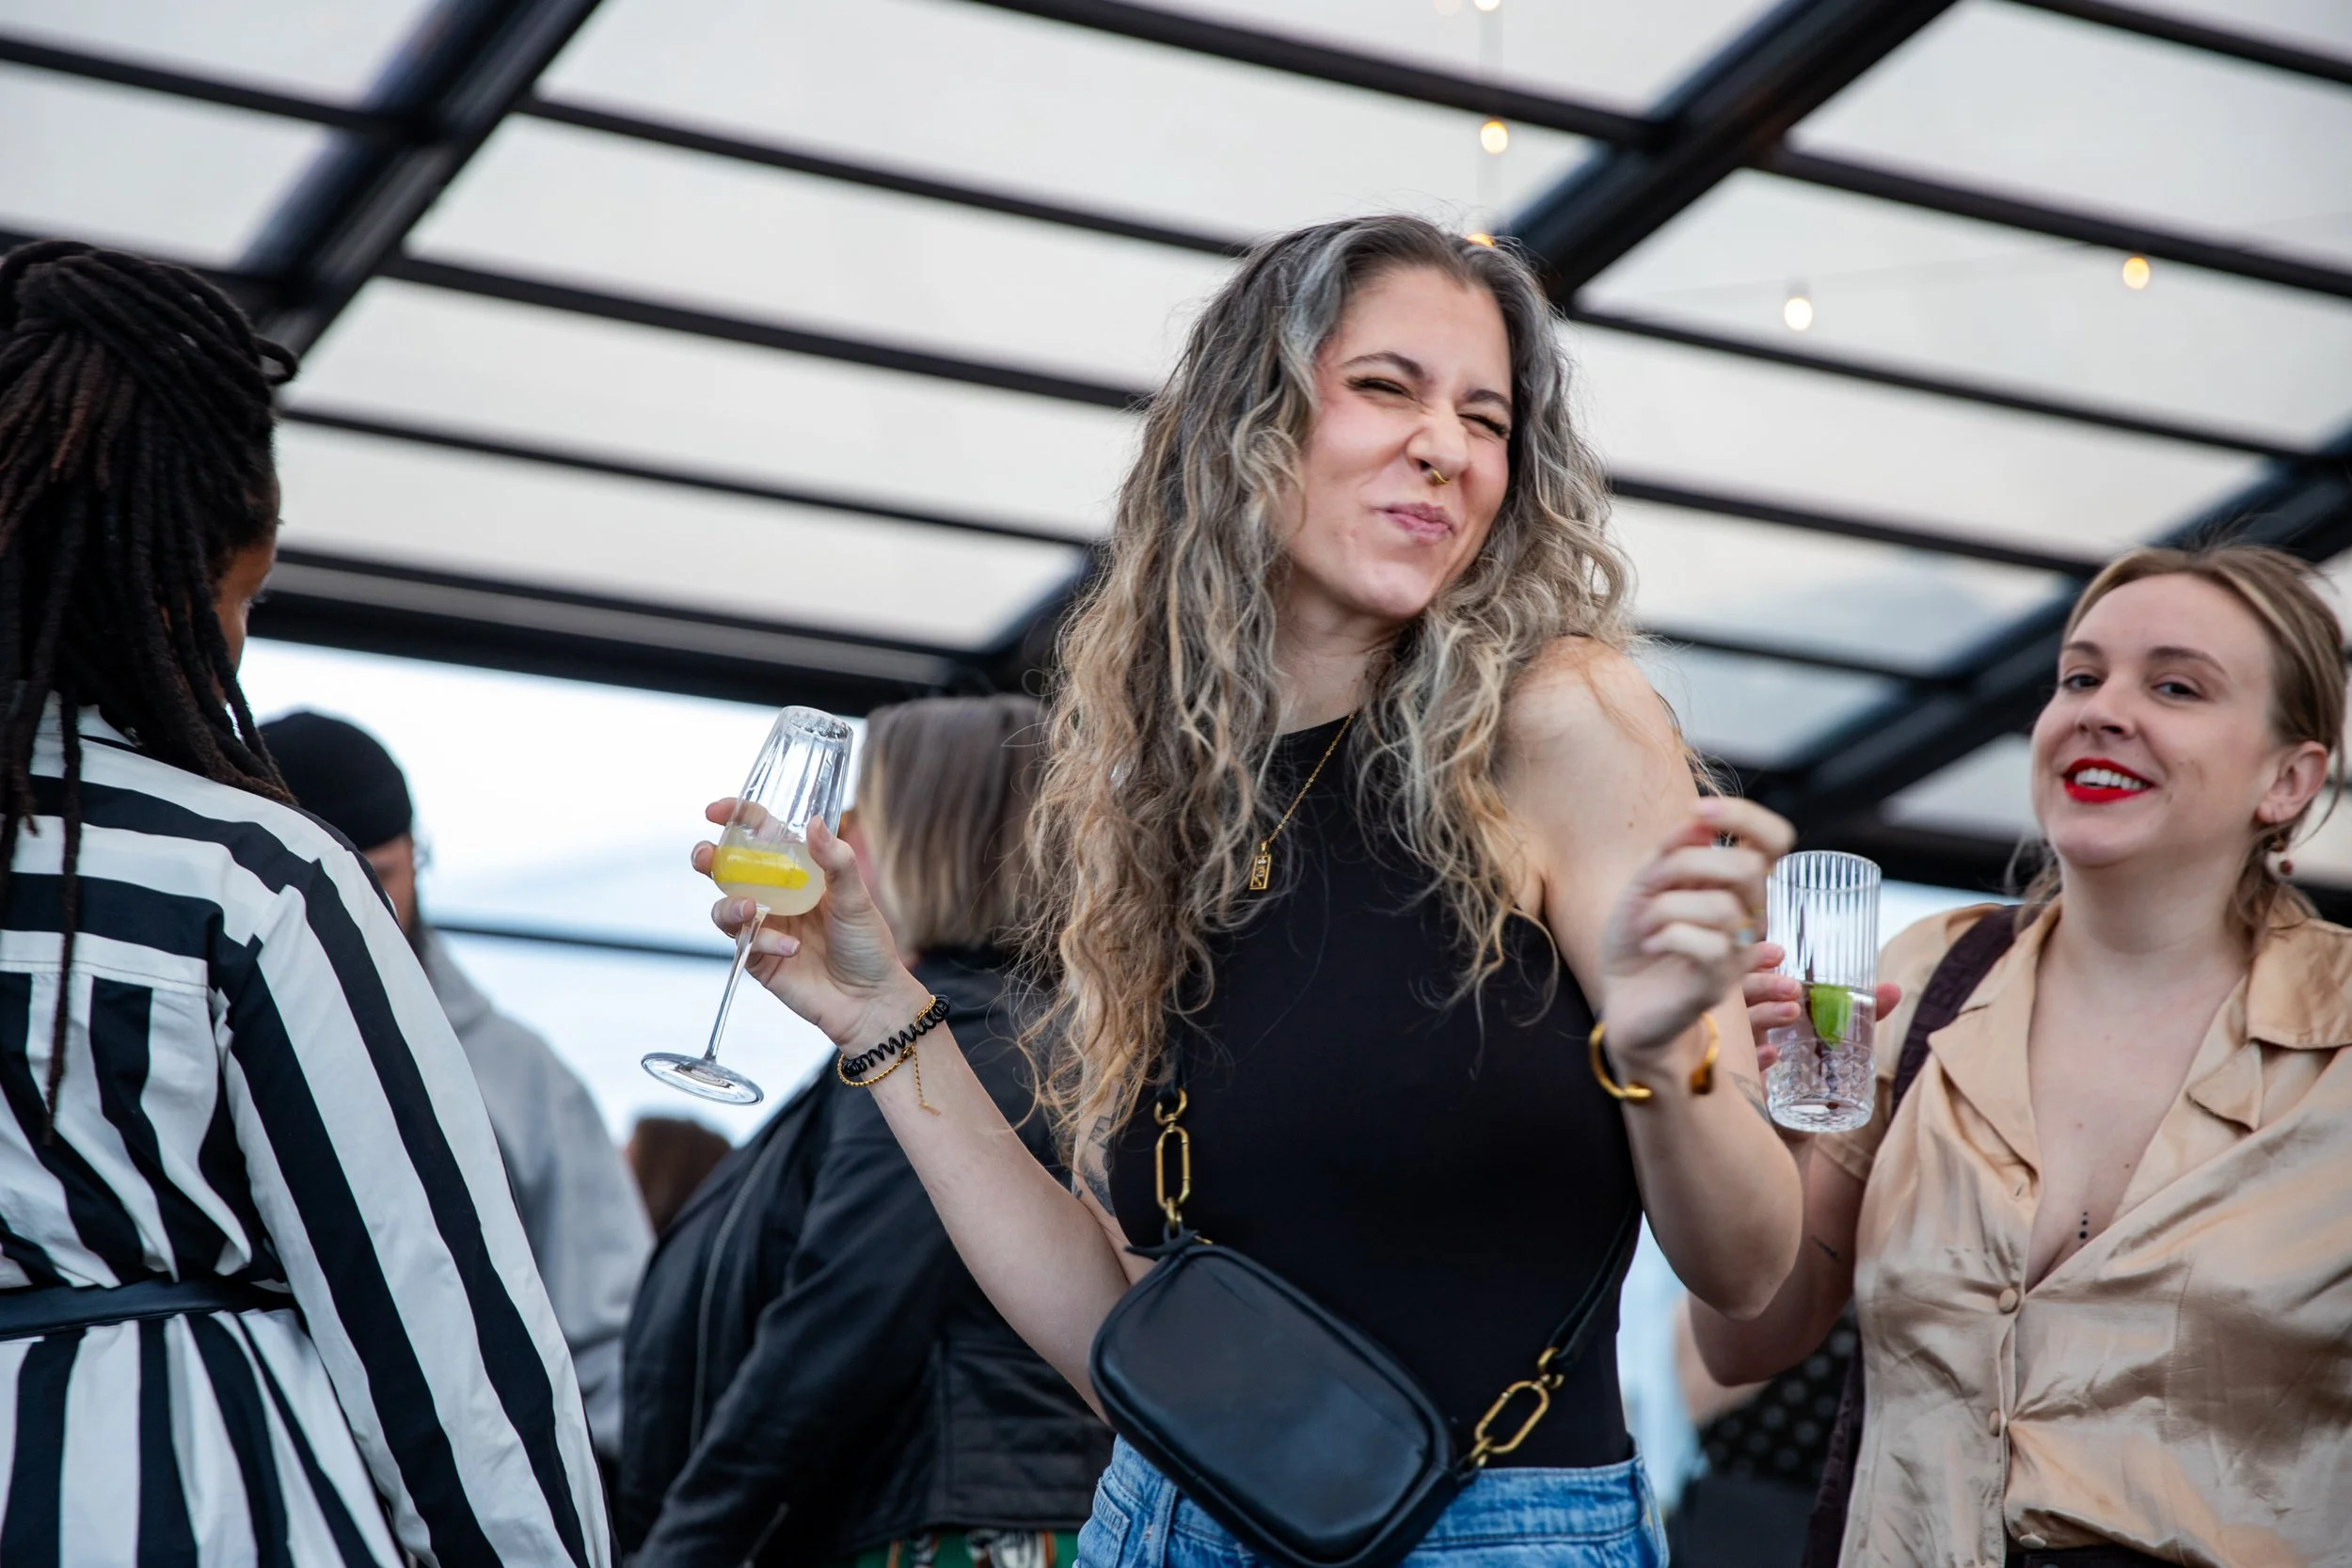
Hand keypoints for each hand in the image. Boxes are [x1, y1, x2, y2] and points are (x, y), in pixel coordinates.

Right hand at [695, 804, 927, 1050]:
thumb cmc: (868, 945)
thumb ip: (835, 860)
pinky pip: (744, 943)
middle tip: (706, 856)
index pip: (761, 836)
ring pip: (725, 907)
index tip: (716, 811)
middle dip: (709, 858)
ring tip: (751, 910)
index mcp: (799, 872)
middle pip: (729, 869)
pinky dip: (763, 942)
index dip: (737, 819)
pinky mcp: (759, 959)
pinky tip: (792, 949)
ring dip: (730, 905)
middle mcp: (777, 895)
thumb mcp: (857, 898)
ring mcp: (765, 927)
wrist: (870, 1001)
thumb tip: (813, 821)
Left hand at [1599, 797, 1791, 1068]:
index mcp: (1736, 886)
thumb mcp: (1645, 886)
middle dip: (1687, 865)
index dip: (1744, 816)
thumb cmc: (1638, 939)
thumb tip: (1698, 822)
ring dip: (1665, 907)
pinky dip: (1667, 935)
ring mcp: (1738, 952)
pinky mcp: (1719, 983)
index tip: (1697, 809)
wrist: (1622, 999)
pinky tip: (1650, 944)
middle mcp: (1749, 916)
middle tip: (1651, 885)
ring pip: (1722, 907)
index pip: (1775, 839)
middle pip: (1748, 868)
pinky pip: (1708, 944)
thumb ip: (1671, 853)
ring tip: (1645, 925)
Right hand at [1742, 942, 1902, 1069]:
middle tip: (1794, 988)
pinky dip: (1757, 1056)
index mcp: (1760, 1005)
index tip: (1780, 953)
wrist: (1794, 1118)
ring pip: (1737, 1023)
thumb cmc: (1809, 1068)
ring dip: (1764, 1012)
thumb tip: (1894, 990)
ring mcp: (1738, 1050)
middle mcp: (1743, 1024)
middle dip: (1764, 983)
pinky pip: (1740, 1064)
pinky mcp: (1742, 1080)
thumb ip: (1860, 1014)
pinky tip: (1773, 1053)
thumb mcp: (1835, 1035)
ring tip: (1792, 1011)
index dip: (1756, 957)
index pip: (1748, 972)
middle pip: (1739, 993)